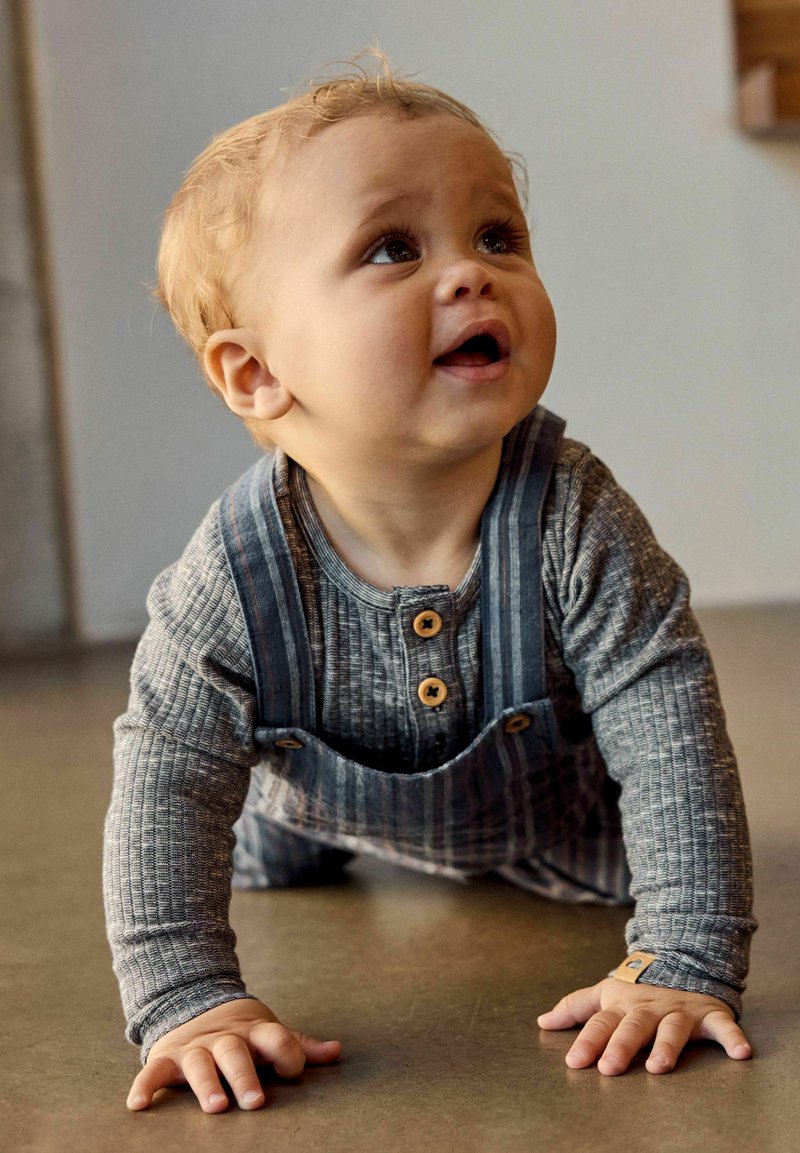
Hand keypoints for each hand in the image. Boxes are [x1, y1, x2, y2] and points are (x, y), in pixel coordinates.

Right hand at [126, 999, 341, 1111]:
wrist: (195, 1005)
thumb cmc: (242, 1033)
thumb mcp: (270, 1033)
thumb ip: (299, 1045)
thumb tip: (337, 1051)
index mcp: (255, 1032)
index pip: (276, 1038)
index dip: (287, 1054)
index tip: (292, 1072)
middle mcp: (225, 1038)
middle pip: (235, 1053)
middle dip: (244, 1076)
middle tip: (255, 1102)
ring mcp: (195, 1047)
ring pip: (199, 1063)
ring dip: (206, 1084)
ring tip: (215, 1107)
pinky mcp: (167, 1057)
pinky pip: (153, 1071)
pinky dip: (145, 1085)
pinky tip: (138, 1105)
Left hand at [537, 978, 751, 1074]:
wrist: (683, 961)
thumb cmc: (639, 988)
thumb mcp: (606, 993)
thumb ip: (576, 1007)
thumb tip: (542, 1022)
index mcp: (623, 1006)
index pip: (600, 1023)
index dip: (587, 1042)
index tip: (574, 1062)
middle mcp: (649, 1009)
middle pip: (633, 1027)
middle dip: (621, 1046)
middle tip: (609, 1068)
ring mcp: (679, 1011)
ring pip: (672, 1028)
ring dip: (666, 1046)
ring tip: (659, 1067)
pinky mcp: (709, 1013)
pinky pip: (723, 1025)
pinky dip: (733, 1037)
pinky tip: (740, 1053)